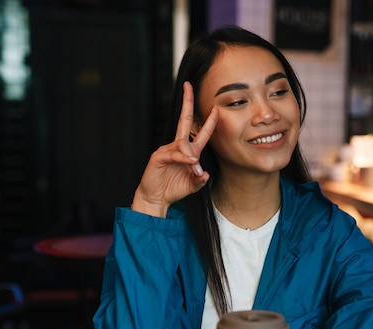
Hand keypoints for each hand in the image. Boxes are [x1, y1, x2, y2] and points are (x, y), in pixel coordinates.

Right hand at [132, 82, 218, 216]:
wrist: (156, 199)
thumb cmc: (173, 190)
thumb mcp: (192, 186)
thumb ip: (200, 180)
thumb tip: (206, 174)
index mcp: (188, 151)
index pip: (201, 132)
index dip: (209, 121)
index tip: (216, 108)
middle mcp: (178, 147)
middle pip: (184, 120)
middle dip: (187, 103)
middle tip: (188, 86)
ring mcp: (167, 149)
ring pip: (183, 145)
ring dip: (191, 156)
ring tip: (195, 170)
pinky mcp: (158, 157)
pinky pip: (173, 154)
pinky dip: (182, 158)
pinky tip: (190, 162)